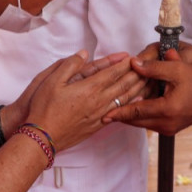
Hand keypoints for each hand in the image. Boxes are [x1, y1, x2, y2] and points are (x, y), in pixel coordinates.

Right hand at [15, 51, 144, 150]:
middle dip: (137, 73)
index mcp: (89, 88)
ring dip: (138, 87)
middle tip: (148, 65)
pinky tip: (139, 99)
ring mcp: (100, 114)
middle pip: (123, 85)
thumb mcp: (51, 81)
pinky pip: (120, 111)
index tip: (133, 56)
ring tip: (150, 79)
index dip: (124, 63)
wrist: (42, 137)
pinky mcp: (98, 125)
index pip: (112, 72)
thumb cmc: (44, 108)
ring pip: (125, 98)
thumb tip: (83, 53)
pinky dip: (132, 103)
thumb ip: (70, 65)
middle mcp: (98, 101)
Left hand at [102, 47, 191, 134]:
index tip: (104, 114)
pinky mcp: (169, 130)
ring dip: (128, 117)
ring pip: (141, 124)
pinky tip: (130, 110)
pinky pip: (148, 124)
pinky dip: (139, 117)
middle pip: (136, 120)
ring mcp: (168, 129)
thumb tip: (134, 63)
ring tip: (112, 111)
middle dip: (120, 116)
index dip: (119, 112)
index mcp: (167, 109)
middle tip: (102, 112)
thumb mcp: (177, 69)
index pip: (137, 111)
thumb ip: (154, 67)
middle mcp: (166, 124)